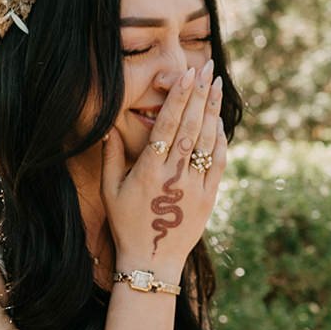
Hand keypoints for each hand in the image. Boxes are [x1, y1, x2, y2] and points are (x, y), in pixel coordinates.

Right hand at [103, 66, 227, 272]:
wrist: (152, 261)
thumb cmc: (126, 224)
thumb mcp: (110, 191)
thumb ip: (111, 157)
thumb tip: (108, 127)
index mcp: (149, 170)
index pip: (168, 125)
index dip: (180, 98)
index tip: (188, 75)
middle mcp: (174, 175)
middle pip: (192, 126)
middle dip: (201, 94)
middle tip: (208, 68)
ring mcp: (195, 186)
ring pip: (209, 141)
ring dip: (214, 111)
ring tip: (217, 86)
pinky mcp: (209, 197)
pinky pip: (219, 162)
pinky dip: (222, 140)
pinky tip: (220, 122)